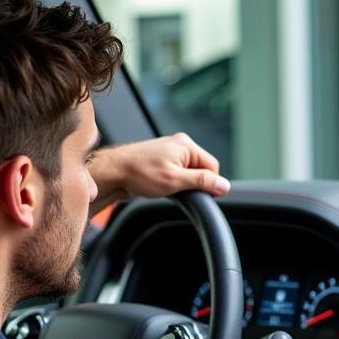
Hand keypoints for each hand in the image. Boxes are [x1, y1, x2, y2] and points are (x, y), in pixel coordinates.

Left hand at [89, 132, 229, 214]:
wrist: (113, 172)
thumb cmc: (140, 173)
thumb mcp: (175, 180)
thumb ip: (202, 182)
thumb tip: (224, 185)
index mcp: (186, 145)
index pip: (213, 167)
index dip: (208, 183)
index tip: (198, 194)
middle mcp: (179, 144)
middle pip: (201, 169)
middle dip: (193, 183)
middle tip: (178, 190)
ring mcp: (170, 151)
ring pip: (188, 172)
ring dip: (182, 184)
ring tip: (166, 187)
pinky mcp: (162, 159)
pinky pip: (177, 172)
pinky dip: (173, 181)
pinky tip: (161, 185)